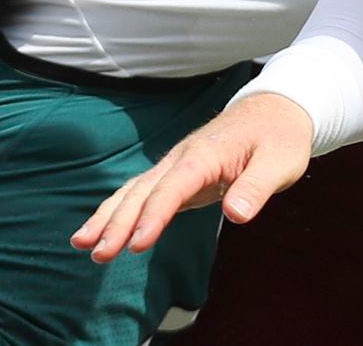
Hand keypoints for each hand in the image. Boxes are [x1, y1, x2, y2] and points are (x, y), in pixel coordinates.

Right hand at [72, 91, 312, 262]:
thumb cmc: (280, 137)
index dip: (154, 216)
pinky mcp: (178, 176)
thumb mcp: (280, 162)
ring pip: (135, 190)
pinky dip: (119, 210)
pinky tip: (100, 230)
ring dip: (108, 216)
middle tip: (98, 253)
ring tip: (82, 244)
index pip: (173, 188)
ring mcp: (177, 165)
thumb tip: (237, 214)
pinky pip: (143, 193)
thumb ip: (257, 187)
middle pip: (144, 190)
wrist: (276, 109)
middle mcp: (183, 157)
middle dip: (118, 222)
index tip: (136, 244)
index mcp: (205, 154)